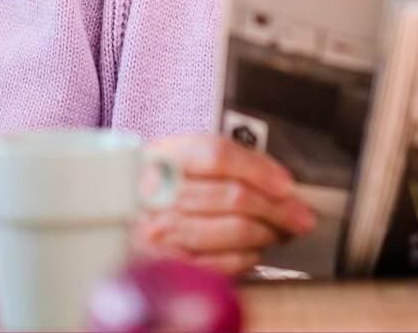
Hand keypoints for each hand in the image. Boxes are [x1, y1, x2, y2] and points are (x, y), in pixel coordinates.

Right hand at [132, 134, 318, 276]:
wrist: (117, 212)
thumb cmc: (162, 182)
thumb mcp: (186, 154)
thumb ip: (231, 159)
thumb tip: (279, 180)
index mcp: (166, 155)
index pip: (219, 156)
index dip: (260, 169)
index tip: (288, 184)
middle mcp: (158, 193)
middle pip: (233, 196)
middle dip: (278, 207)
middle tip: (300, 214)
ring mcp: (158, 231)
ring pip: (232, 230)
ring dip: (267, 232)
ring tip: (282, 230)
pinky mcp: (164, 264)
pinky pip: (219, 263)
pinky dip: (246, 257)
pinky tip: (255, 250)